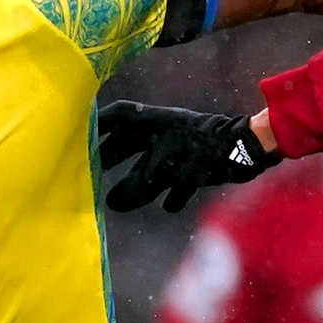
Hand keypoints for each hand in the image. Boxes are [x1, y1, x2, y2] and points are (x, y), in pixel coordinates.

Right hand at [99, 102, 277, 212]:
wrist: (247, 150)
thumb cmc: (199, 152)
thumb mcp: (162, 171)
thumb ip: (135, 188)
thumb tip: (111, 204)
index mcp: (150, 121)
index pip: (114, 118)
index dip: (94, 127)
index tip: (75, 139)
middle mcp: (163, 129)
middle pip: (129, 142)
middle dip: (111, 158)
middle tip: (91, 174)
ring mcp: (180, 144)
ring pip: (151, 160)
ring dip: (138, 178)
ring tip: (120, 196)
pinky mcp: (198, 159)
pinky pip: (178, 175)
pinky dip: (172, 189)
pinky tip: (170, 205)